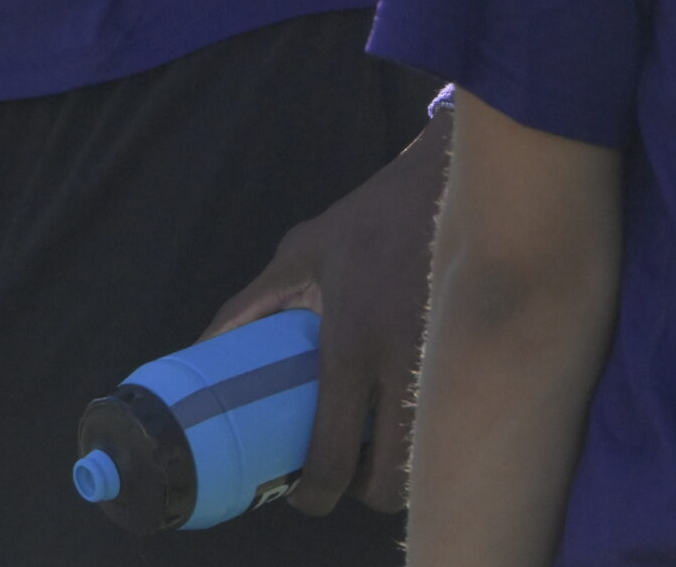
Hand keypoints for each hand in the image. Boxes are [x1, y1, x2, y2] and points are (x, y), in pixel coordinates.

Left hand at [201, 115, 449, 515]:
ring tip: (379, 449)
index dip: (315, 492)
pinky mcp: (474, 356)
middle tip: (346, 473)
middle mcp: (398, 361)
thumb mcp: (300, 253)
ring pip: (426, 461)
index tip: (303, 492)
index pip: (332, 450)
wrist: (446, 183)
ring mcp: (443, 364)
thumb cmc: (367, 221)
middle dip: (364, 491)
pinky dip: (431, 436)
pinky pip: (453, 425)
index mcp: (349, 339)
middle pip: (388, 478)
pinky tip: (413, 417)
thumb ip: (250, 305)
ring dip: (401, 470)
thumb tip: (200, 352)